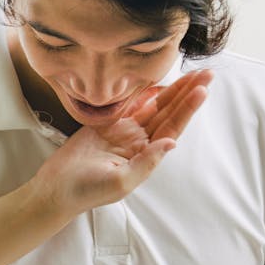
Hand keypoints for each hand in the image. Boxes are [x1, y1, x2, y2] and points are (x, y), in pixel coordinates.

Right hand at [32, 70, 211, 216]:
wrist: (57, 188)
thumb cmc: (87, 190)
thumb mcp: (121, 181)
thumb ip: (147, 162)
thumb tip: (171, 142)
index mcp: (145, 157)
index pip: (172, 128)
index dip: (187, 109)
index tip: (201, 91)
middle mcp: (138, 142)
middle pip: (168, 114)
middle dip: (187, 94)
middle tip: (206, 74)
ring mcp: (123, 131)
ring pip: (153, 106)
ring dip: (172, 91)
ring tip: (192, 74)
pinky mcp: (107, 123)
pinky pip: (130, 104)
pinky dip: (145, 92)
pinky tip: (159, 80)